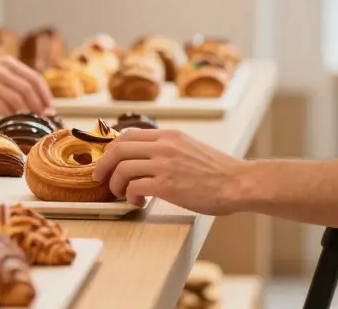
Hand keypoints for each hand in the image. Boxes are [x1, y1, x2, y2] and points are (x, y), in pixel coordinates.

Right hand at [0, 55, 53, 115]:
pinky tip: (13, 118)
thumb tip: (35, 97)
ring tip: (31, 119)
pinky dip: (11, 113)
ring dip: (27, 110)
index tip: (49, 105)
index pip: (34, 77)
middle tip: (43, 116)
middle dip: (39, 104)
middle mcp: (2, 70)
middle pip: (28, 88)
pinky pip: (2, 105)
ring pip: (17, 98)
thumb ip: (15, 78)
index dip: (44, 93)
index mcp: (9, 62)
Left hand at [93, 129, 248, 214]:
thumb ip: (167, 148)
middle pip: (118, 149)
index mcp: (168, 135)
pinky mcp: (167, 185)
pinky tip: (138, 202)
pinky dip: (130, 196)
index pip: (127, 134)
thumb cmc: (217, 171)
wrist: (237, 183)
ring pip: (122, 169)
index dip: (111, 149)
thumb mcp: (189, 147)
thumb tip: (144, 156)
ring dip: (116, 185)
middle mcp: (164, 146)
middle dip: (104, 165)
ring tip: (123, 195)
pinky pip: (134, 188)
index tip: (107, 161)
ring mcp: (164, 165)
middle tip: (101, 178)